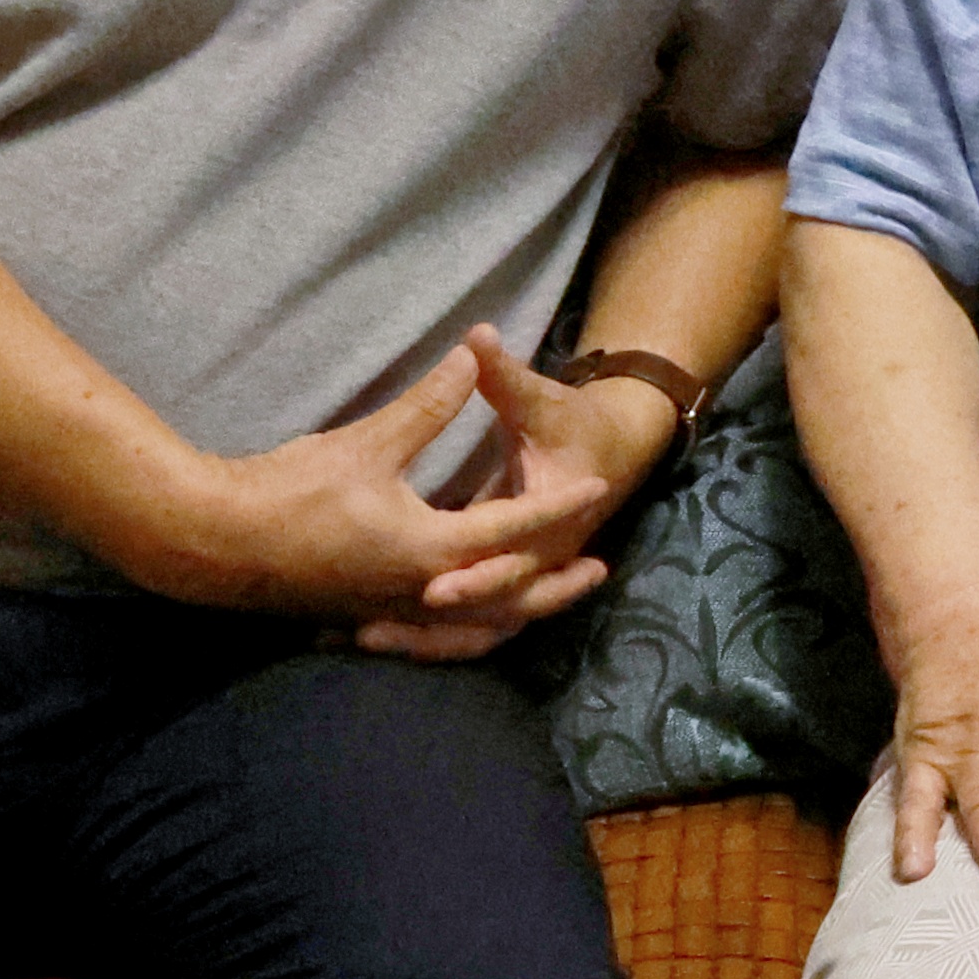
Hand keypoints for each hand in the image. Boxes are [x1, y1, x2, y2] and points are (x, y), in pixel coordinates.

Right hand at [123, 330, 621, 623]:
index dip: (558, 504)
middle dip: (555, 586)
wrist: (214, 542)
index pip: (514, 527)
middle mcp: (420, 590)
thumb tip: (471, 355)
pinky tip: (466, 611)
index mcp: (429, 548)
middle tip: (598, 570)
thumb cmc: (291, 490)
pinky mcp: (364, 615)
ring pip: (472, 624)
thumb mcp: (369, 441)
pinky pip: (434, 632)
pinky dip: (465, 628)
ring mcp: (390, 610)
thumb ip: (429, 404)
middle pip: (508, 598)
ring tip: (543, 596)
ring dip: (515, 610)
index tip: (598, 487)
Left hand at [352, 327, 680, 660]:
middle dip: (432, 630)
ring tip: (361, 640)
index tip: (428, 588)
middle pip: (485, 616)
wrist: (618, 451)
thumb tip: (475, 335)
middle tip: (369, 631)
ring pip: (474, 633)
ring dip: (423, 643)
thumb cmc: (579, 424)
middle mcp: (534, 563)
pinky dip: (430, 638)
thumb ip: (500, 374)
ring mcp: (519, 577)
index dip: (472, 578)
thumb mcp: (538, 402)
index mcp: (550, 528)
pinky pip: (468, 627)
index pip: (508, 560)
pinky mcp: (501, 579)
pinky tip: (371, 636)